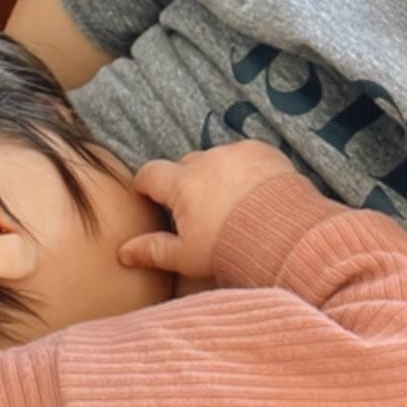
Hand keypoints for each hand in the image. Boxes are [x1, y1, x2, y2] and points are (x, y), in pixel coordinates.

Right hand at [118, 142, 296, 280]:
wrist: (284, 235)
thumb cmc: (229, 248)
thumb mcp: (186, 256)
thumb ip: (152, 250)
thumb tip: (123, 252)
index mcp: (182, 183)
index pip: (150, 173)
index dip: (145, 184)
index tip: (148, 196)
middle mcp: (207, 160)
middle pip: (185, 165)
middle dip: (185, 182)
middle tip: (196, 210)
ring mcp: (236, 152)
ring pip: (216, 160)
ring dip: (217, 174)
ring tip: (229, 203)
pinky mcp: (263, 150)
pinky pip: (245, 155)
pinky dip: (244, 169)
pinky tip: (253, 192)